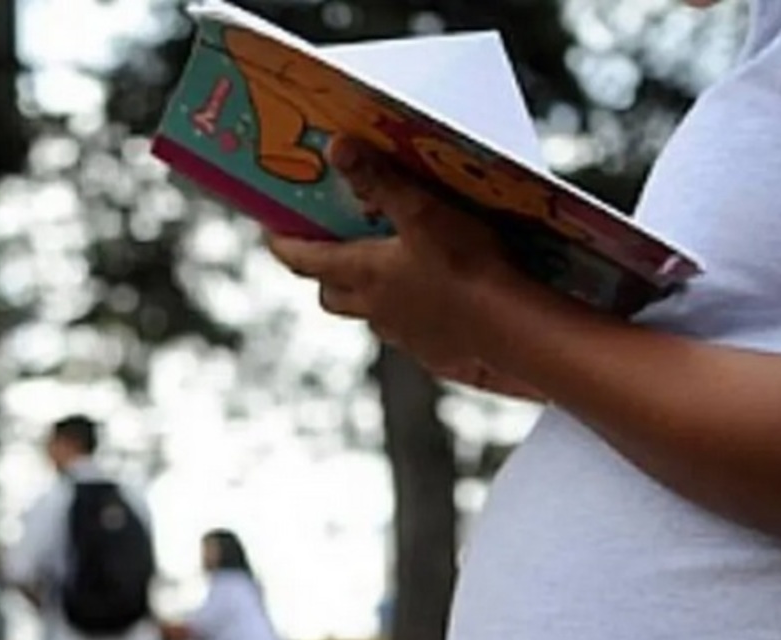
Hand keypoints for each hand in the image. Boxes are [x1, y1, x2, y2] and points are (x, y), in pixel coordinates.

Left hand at [266, 136, 522, 373]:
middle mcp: (374, 309)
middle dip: (323, 273)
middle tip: (328, 250)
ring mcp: (402, 335)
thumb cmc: (468, 268)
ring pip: (368, 313)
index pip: (304, 261)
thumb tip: (337, 146)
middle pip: (330, 293)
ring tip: (385, 269)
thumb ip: (381, 181)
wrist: (511, 331)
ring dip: (366, 293)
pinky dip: (407, 312)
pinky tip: (432, 298)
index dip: (284, 244)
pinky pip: (406, 331)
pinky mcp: (431, 352)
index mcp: (364, 274)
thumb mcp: (424, 211)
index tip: (270, 231)